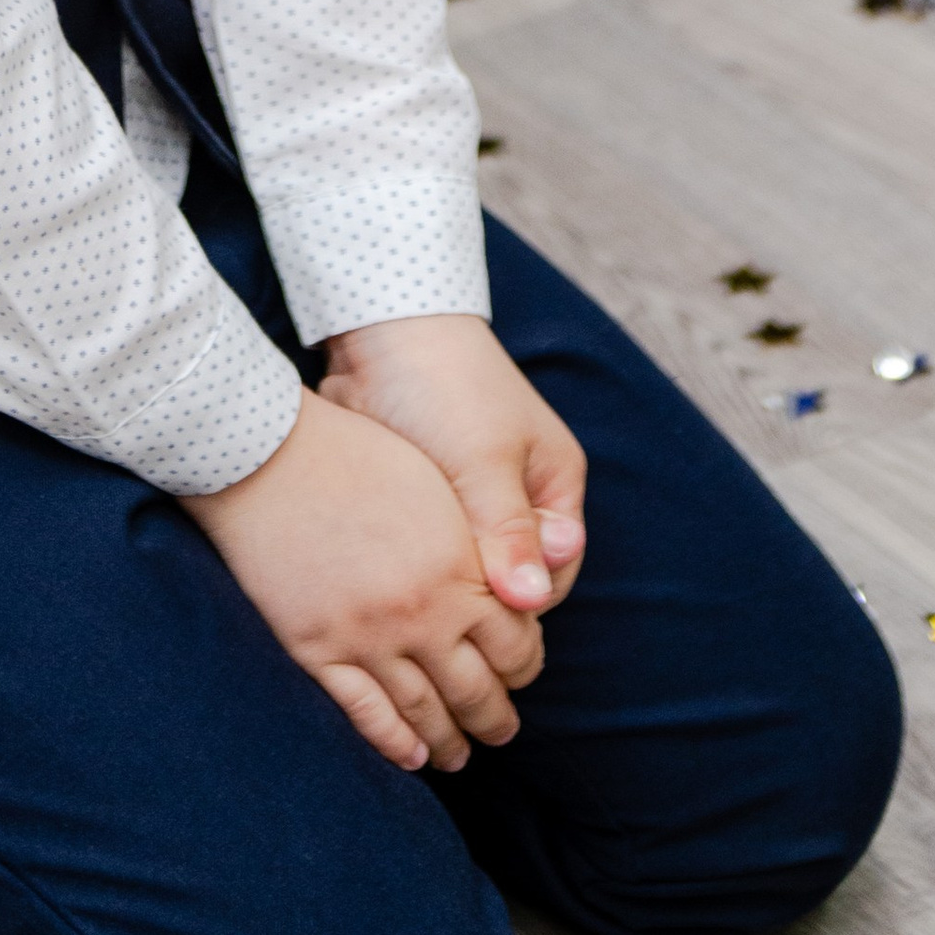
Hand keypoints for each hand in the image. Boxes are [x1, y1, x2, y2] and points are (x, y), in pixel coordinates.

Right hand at [179, 388, 543, 773]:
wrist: (268, 454)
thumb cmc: (357, 453)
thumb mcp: (438, 487)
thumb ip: (478, 541)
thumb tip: (515, 585)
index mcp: (460, 570)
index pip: (516, 645)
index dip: (524, 666)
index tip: (520, 672)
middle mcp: (423, 615)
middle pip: (477, 689)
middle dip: (495, 717)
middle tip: (502, 731)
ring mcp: (368, 639)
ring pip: (425, 712)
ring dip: (450, 740)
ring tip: (461, 755)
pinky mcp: (318, 651)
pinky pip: (366, 714)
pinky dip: (394, 743)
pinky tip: (412, 757)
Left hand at [320, 314, 585, 616]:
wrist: (380, 329)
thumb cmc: (446, 386)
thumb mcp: (484, 461)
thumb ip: (509, 533)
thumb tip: (530, 602)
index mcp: (554, 485)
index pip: (551, 577)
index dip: (516, 602)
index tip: (472, 605)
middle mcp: (519, 496)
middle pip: (506, 577)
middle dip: (474, 591)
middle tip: (433, 593)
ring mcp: (472, 497)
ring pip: (464, 567)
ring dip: (441, 574)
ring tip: (407, 573)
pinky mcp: (426, 496)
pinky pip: (429, 547)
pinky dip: (413, 556)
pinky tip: (386, 559)